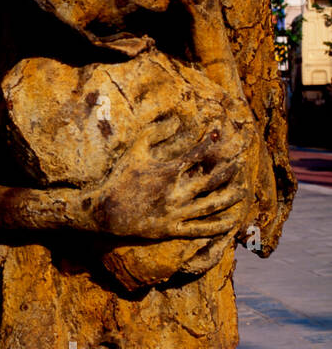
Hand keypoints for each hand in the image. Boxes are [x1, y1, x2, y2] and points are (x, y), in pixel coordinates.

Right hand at [81, 117, 247, 240]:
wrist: (105, 212)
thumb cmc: (120, 179)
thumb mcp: (135, 151)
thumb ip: (155, 132)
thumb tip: (176, 119)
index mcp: (168, 172)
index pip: (197, 154)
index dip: (210, 142)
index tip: (219, 133)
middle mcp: (176, 193)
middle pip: (212, 180)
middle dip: (228, 169)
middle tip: (240, 162)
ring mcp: (176, 213)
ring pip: (211, 205)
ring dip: (229, 197)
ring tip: (243, 190)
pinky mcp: (172, 229)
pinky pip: (200, 229)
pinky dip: (218, 226)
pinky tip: (232, 222)